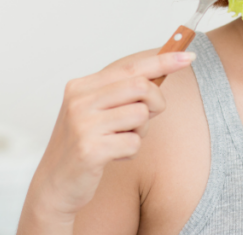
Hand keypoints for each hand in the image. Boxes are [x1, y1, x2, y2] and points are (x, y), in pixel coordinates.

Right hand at [19, 51, 195, 229]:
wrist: (54, 184)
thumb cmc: (83, 144)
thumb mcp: (96, 111)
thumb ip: (121, 92)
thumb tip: (161, 72)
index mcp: (81, 86)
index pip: (130, 67)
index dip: (163, 61)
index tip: (188, 56)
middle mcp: (80, 100)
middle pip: (141, 86)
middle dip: (155, 102)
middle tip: (146, 118)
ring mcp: (84, 124)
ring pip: (141, 115)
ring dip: (139, 132)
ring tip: (118, 140)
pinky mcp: (90, 149)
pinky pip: (133, 143)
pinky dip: (130, 152)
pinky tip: (112, 156)